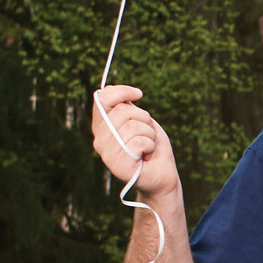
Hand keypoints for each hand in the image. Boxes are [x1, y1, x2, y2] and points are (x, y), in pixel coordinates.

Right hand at [93, 85, 181, 199]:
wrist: (163, 174)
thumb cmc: (151, 146)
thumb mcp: (139, 120)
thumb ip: (123, 106)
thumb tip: (108, 88)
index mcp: (101, 127)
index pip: (102, 98)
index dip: (122, 92)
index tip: (139, 94)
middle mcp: (99, 140)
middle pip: (123, 112)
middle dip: (144, 119)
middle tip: (147, 133)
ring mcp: (107, 154)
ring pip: (133, 127)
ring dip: (149, 134)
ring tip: (147, 146)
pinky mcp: (118, 166)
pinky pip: (139, 142)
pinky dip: (150, 146)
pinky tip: (147, 155)